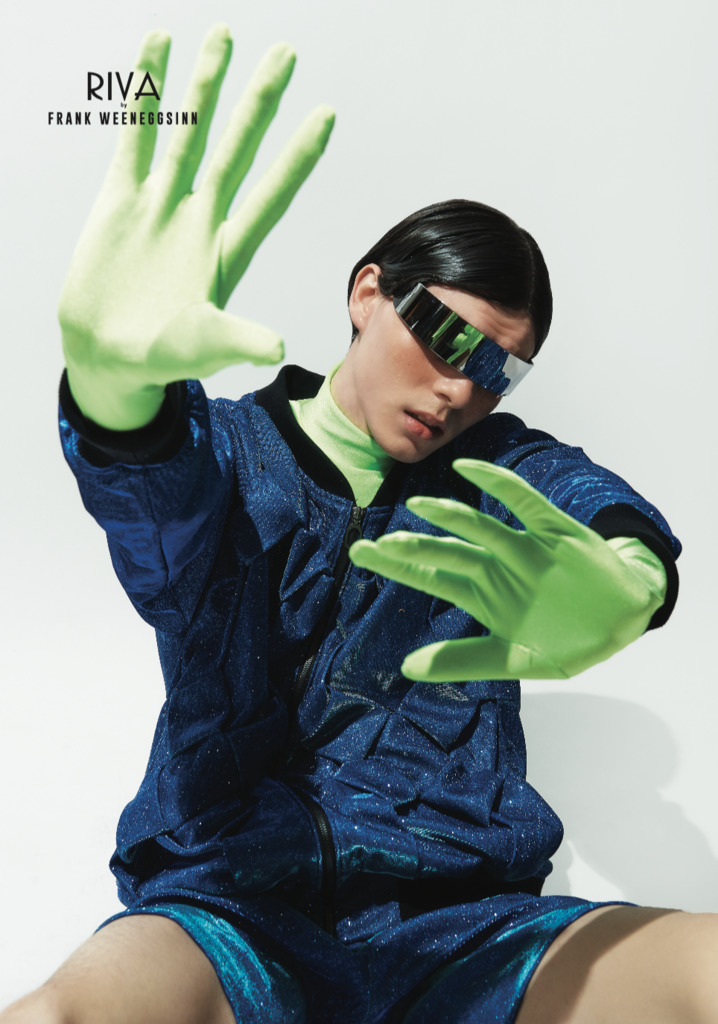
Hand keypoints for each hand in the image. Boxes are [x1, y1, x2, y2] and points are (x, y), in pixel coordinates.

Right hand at [59, 25, 334, 428]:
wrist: (105, 354)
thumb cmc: (160, 357)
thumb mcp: (201, 347)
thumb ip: (235, 339)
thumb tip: (277, 347)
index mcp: (228, 250)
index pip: (271, 193)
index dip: (298, 156)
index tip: (326, 114)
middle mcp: (201, 218)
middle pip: (239, 148)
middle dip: (260, 102)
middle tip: (287, 54)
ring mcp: (162, 204)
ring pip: (191, 132)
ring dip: (207, 86)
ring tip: (225, 34)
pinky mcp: (121, 200)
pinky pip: (135, 136)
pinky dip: (145, 97)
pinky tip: (155, 52)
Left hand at [350, 459, 661, 680]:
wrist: (624, 620)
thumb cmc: (567, 638)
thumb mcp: (512, 660)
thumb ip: (461, 660)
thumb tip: (405, 668)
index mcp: (483, 594)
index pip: (432, 576)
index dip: (398, 566)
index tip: (361, 553)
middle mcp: (498, 568)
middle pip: (447, 553)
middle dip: (409, 549)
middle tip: (369, 544)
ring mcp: (526, 549)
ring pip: (481, 529)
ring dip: (451, 518)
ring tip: (418, 508)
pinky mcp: (557, 532)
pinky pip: (526, 504)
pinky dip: (501, 485)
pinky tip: (472, 469)